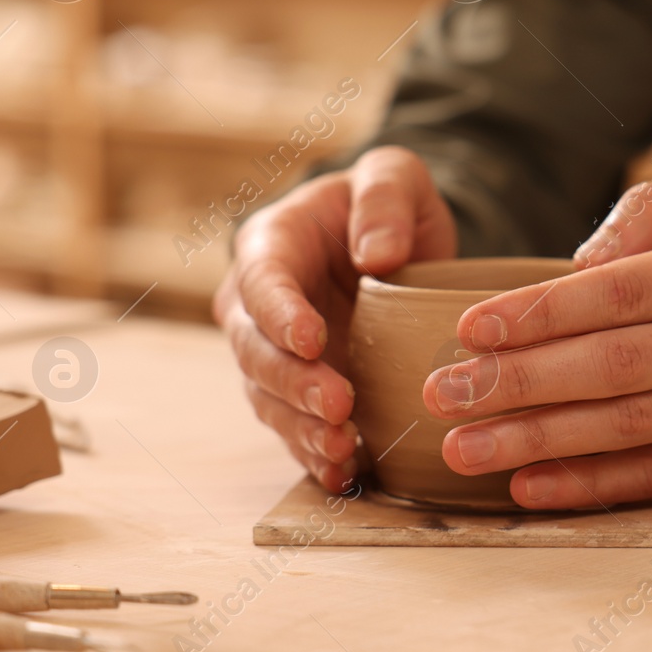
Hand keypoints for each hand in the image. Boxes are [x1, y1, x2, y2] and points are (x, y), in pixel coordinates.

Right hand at [214, 146, 456, 491]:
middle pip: (256, 352)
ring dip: (302, 428)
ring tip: (344, 449)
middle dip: (294, 383)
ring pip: (270, 400)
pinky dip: (316, 456)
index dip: (281, 315)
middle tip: (340, 403)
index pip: (262, 283)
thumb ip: (384, 198)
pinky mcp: (300, 392)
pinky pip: (296, 430)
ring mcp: (275, 355)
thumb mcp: (395, 175)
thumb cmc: (385, 204)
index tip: (313, 340)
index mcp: (271, 245)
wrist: (393, 244)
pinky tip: (344, 477)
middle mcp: (257, 305)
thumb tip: (377, 255)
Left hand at [421, 170, 651, 508]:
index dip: (539, 313)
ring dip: (536, 441)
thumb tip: (576, 264)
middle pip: (611, 365)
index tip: (468, 328)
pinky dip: (591, 487)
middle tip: (440, 395)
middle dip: (516, 384)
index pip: (619, 292)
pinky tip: (529, 487)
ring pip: (626, 427)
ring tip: (462, 448)